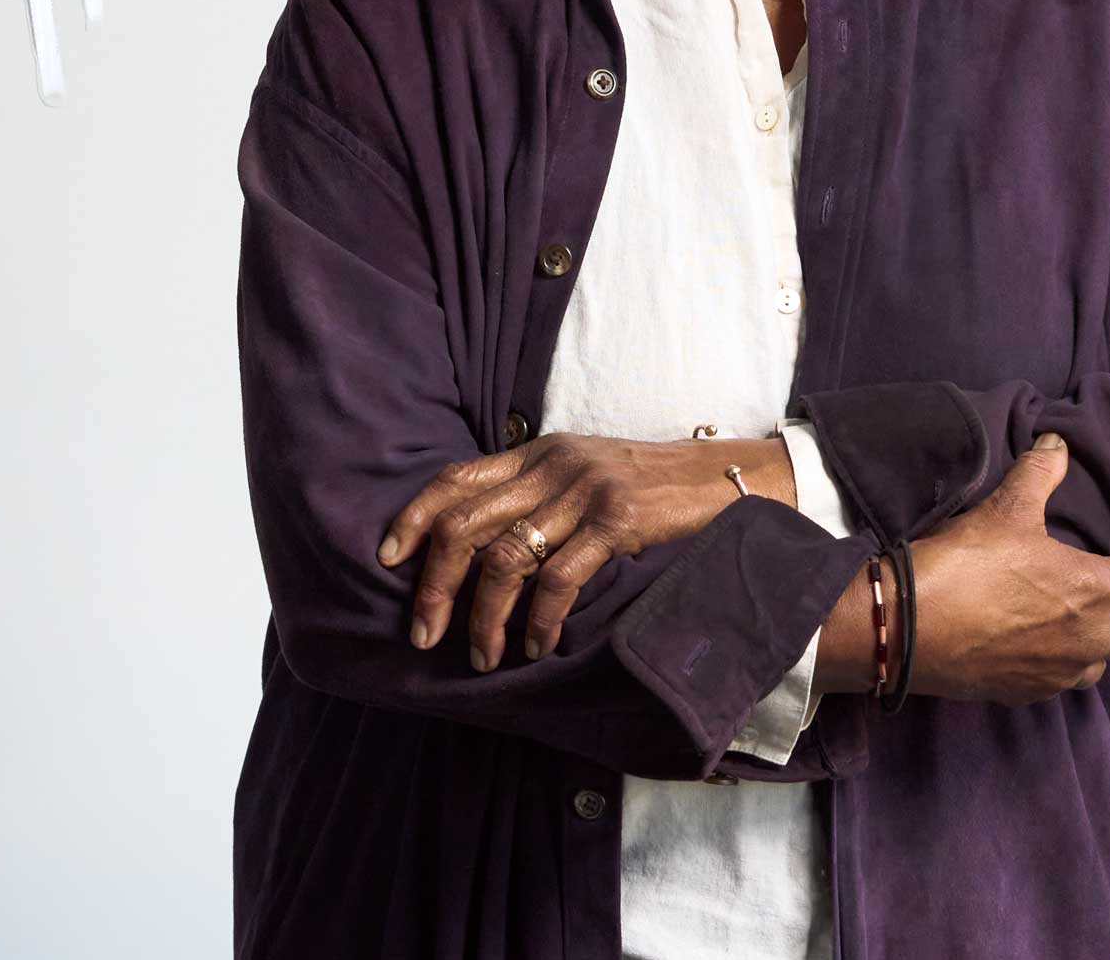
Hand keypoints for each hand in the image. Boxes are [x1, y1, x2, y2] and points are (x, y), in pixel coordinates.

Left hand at [378, 433, 792, 671]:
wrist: (723, 478)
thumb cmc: (648, 487)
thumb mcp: (582, 475)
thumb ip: (536, 495)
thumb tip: (478, 544)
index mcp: (537, 452)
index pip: (455, 478)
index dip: (414, 517)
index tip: (386, 559)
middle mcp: (552, 466)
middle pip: (466, 524)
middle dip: (435, 586)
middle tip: (423, 635)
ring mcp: (584, 492)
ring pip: (505, 558)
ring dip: (484, 617)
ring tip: (481, 657)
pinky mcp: (618, 521)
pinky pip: (559, 578)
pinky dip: (539, 621)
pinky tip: (538, 648)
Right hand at [905, 433, 1109, 704]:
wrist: (914, 626)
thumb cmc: (970, 562)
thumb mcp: (1004, 508)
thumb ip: (1037, 473)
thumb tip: (1057, 441)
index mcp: (1090, 589)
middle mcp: (1085, 637)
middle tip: (1095, 600)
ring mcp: (1056, 673)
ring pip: (1094, 667)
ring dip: (1089, 649)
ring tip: (1064, 629)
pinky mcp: (1023, 695)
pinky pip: (1055, 685)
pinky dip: (1051, 668)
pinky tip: (1026, 650)